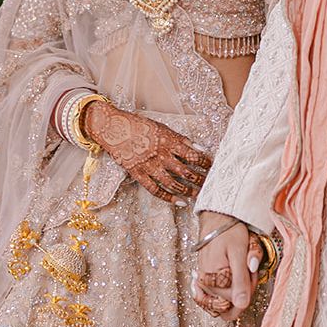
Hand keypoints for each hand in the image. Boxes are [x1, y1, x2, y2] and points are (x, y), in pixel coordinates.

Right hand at [82, 99, 210, 203]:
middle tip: (210, 184)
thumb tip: (199, 149)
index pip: (192, 155)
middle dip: (200, 179)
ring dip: (188, 191)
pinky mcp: (138, 174)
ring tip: (198, 195)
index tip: (213, 167)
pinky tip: (180, 202)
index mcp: (168, 141)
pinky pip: (155, 190)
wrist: (113, 128)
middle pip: (185, 171)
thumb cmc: (139, 125)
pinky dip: (168, 198)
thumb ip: (180, 139)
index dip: (205, 163)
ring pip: (172, 183)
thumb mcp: (162, 127)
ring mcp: (148, 166)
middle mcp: (160, 155)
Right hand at [193, 211, 258, 318]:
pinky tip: (231, 278)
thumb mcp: (239, 252)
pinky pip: (216, 297)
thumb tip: (242, 305)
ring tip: (240, 268)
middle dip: (245, 286)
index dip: (250, 287)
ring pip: (226, 300)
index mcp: (214, 280)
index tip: (251, 271)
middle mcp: (205, 286)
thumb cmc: (228, 232)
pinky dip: (227, 290)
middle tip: (247, 267)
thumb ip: (241, 279)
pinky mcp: (203, 282)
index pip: (238, 301)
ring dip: (237, 286)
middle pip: (232, 302)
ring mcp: (203, 285)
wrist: (216, 220)